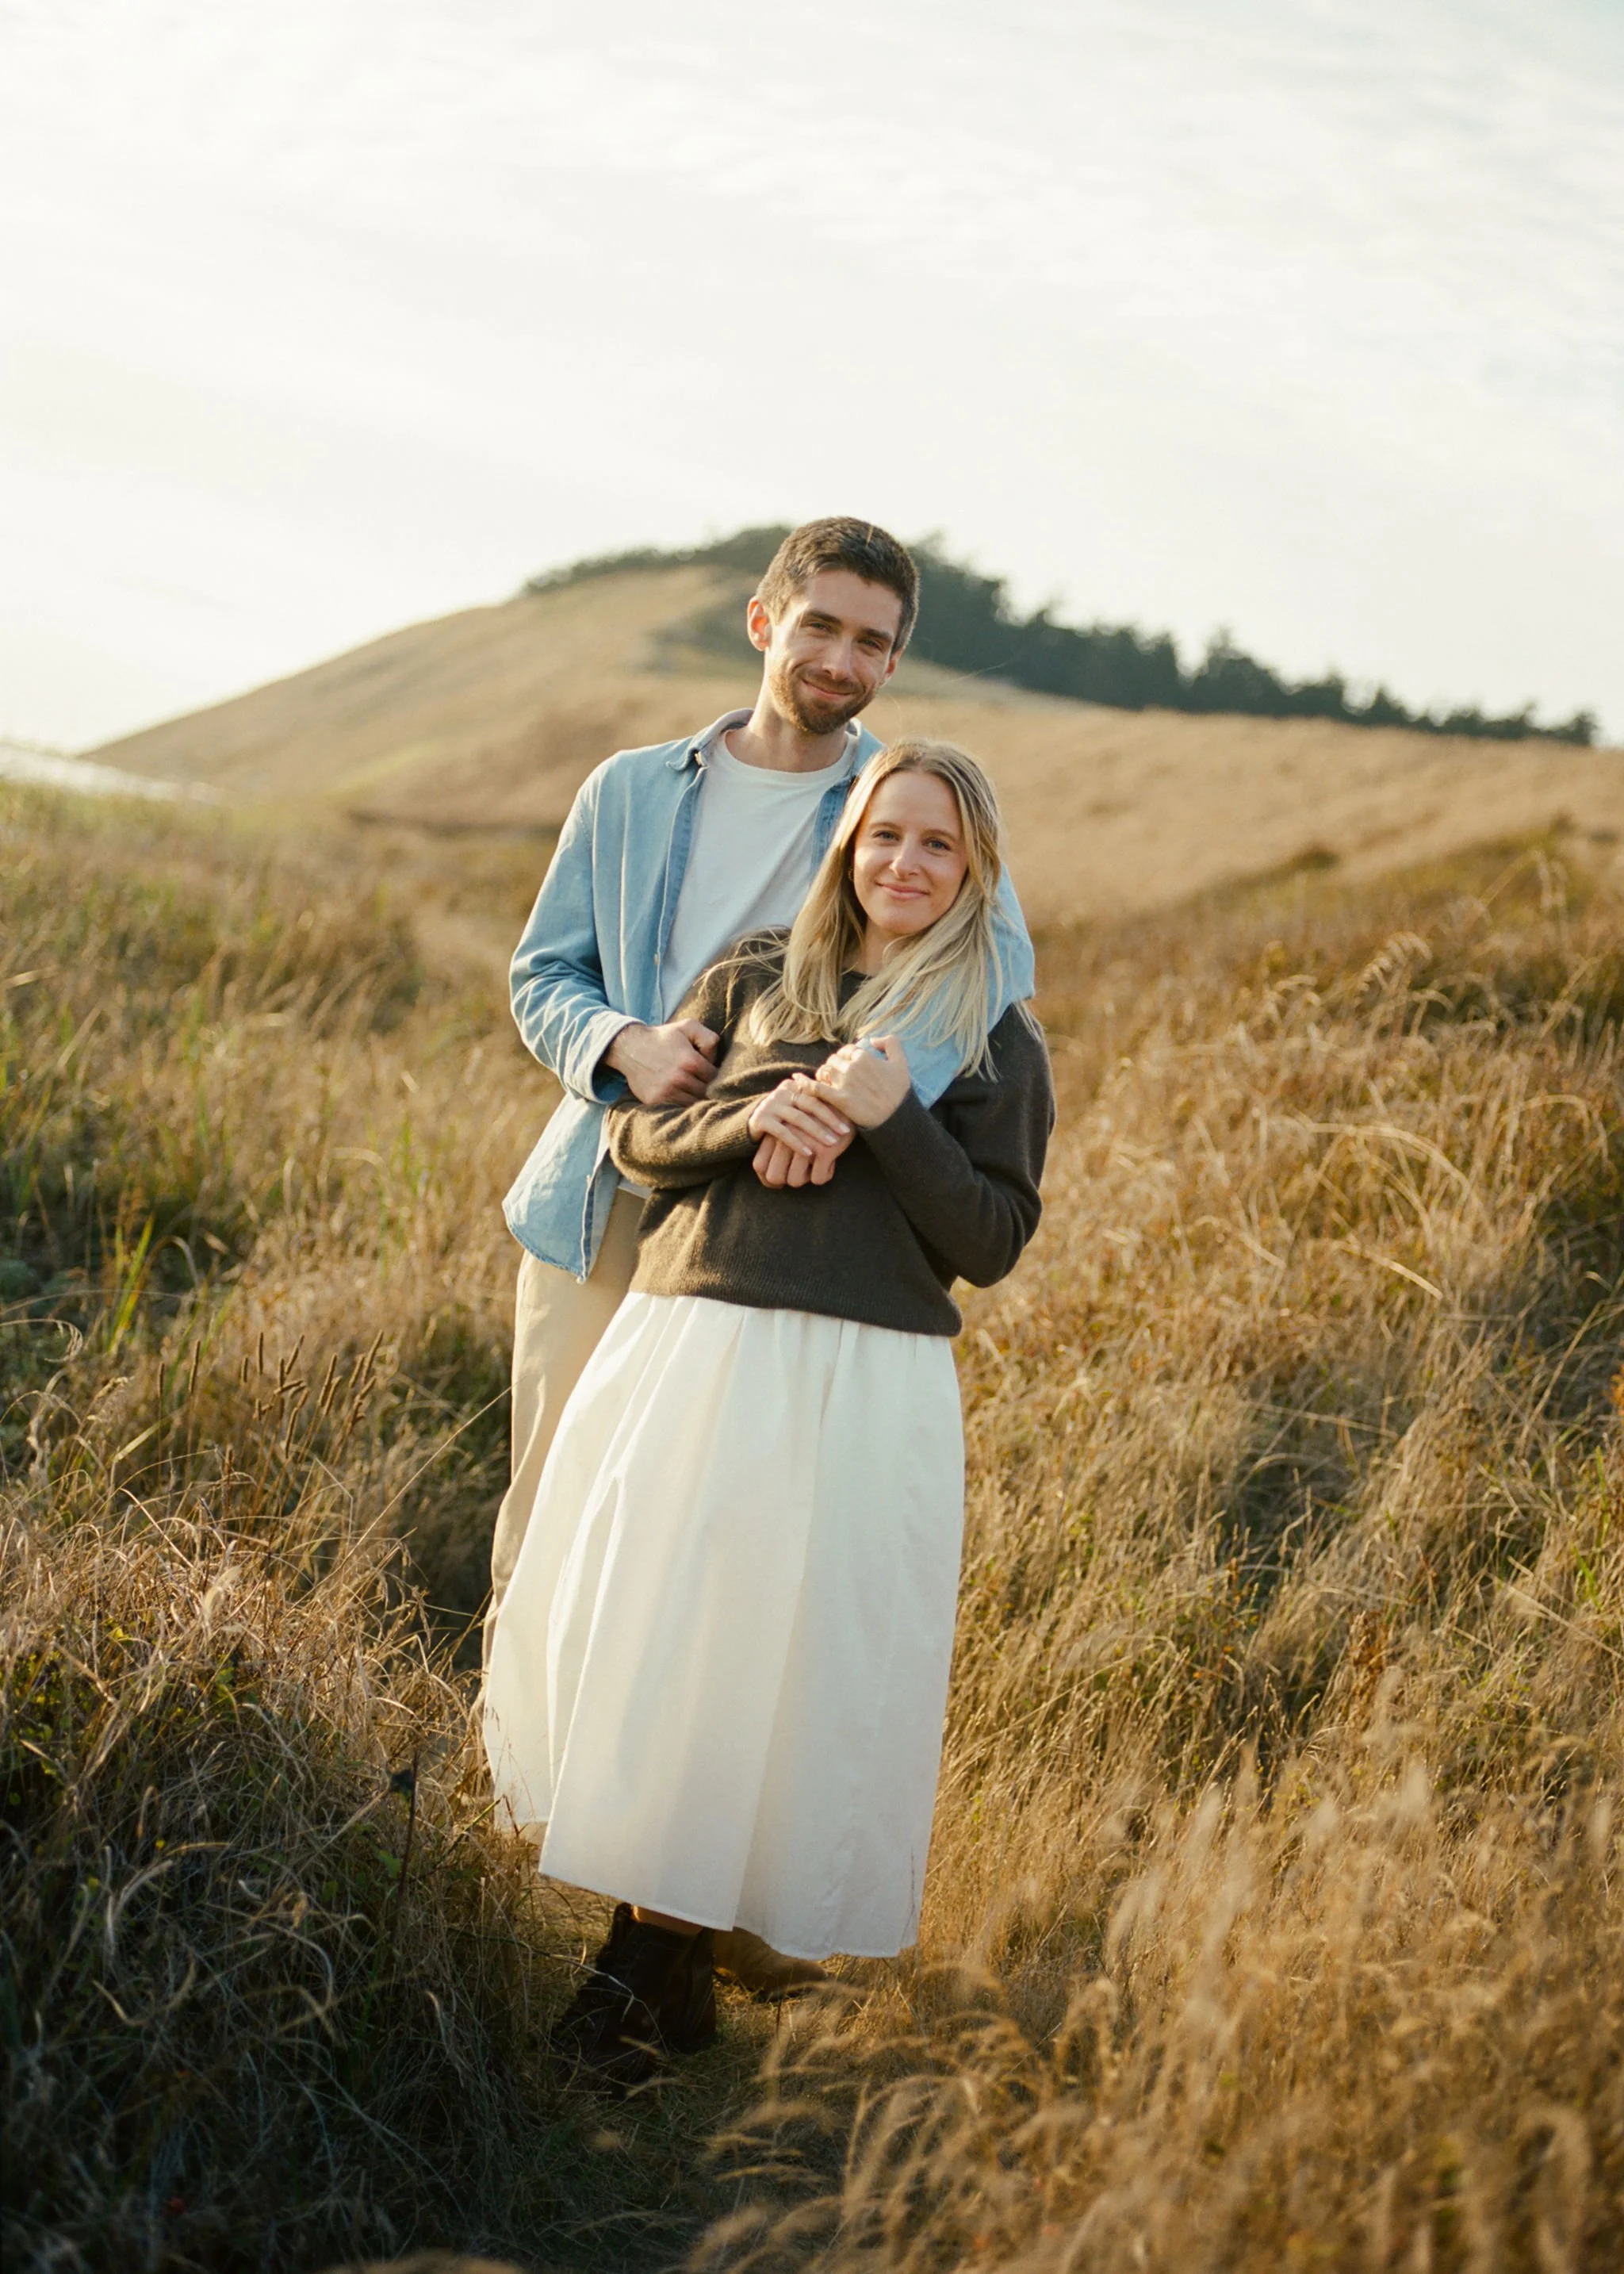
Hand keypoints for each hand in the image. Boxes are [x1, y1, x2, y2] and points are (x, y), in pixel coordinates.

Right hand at [602, 1018, 718, 1104]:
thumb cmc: (663, 1037)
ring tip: (692, 1088)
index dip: (715, 1075)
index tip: (709, 1072)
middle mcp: (679, 1078)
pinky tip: (680, 1095)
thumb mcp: (688, 1026)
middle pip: (705, 1092)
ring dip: (695, 1097)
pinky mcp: (655, 1101)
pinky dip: (681, 1104)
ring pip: (693, 1104)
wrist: (630, 1047)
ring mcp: (666, 1092)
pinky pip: (676, 1109)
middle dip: (707, 1087)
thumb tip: (715, 1061)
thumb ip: (709, 1038)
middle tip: (702, 1081)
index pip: (715, 1077)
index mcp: (690, 1061)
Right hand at [747, 1073, 852, 1175]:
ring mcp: (771, 1105)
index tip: (848, 1124)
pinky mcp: (761, 1119)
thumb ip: (816, 1103)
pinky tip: (809, 1153)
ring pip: (798, 1118)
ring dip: (817, 1132)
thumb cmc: (783, 1116)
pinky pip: (782, 1132)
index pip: (818, 1095)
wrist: (752, 1122)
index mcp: (794, 1086)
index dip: (834, 1109)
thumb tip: (846, 1109)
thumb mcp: (798, 1107)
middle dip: (829, 1120)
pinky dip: (797, 1143)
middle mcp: (782, 1092)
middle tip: (844, 1133)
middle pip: (810, 1104)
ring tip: (832, 1144)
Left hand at [813, 1035, 910, 1126]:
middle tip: (837, 1076)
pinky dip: (806, 1084)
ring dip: (823, 1075)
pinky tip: (797, 1082)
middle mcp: (852, 1067)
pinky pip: (816, 1088)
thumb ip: (891, 1043)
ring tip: (826, 1082)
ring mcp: (844, 1083)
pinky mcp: (838, 1099)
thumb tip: (872, 1039)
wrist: (896, 1117)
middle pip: (833, 1060)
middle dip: (834, 1067)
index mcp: (864, 1056)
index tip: (848, 1066)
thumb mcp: (901, 1062)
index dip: (846, 1057)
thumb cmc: (899, 1092)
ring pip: (824, 1071)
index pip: (846, 1051)